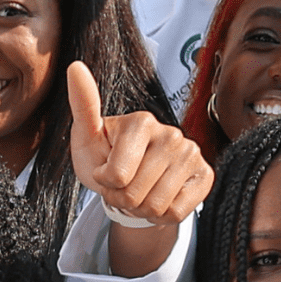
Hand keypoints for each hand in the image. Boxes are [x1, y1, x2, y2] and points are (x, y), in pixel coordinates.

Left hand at [67, 61, 213, 229]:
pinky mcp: (205, 174)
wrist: (129, 180)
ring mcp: (191, 153)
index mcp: (141, 121)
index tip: (106, 171)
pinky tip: (158, 196)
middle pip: (135, 194)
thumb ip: (82, 104)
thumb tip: (75, 66)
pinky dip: (162, 215)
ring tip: (138, 191)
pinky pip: (177, 212)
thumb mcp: (87, 136)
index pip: (116, 176)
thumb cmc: (105, 156)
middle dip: (122, 199)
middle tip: (122, 186)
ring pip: (157, 206)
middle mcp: (171, 133)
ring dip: (140, 208)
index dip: (105, 183)